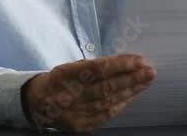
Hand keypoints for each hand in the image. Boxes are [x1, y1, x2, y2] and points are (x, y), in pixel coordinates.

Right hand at [23, 54, 155, 131]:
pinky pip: (105, 115)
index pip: (97, 69)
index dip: (120, 65)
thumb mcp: (70, 66)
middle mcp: (70, 95)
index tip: (138, 60)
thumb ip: (94, 66)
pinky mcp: (80, 125)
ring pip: (108, 101)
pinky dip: (121, 105)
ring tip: (146, 81)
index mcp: (65, 75)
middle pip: (106, 87)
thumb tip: (126, 62)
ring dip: (130, 91)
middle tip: (149, 71)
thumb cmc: (59, 80)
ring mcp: (75, 113)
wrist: (37, 103)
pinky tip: (133, 96)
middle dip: (131, 78)